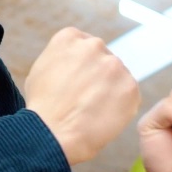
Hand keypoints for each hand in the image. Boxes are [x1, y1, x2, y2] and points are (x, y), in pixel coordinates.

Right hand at [24, 27, 139, 164]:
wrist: (53, 134)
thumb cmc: (42, 107)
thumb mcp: (41, 69)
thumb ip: (61, 57)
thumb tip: (74, 61)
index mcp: (70, 37)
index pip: (85, 46)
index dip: (83, 67)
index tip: (78, 82)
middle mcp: (94, 45)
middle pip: (103, 59)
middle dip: (99, 76)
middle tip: (86, 99)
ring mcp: (114, 65)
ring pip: (118, 76)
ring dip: (111, 90)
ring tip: (93, 111)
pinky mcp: (130, 86)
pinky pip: (129, 94)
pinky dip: (121, 106)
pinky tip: (104, 117)